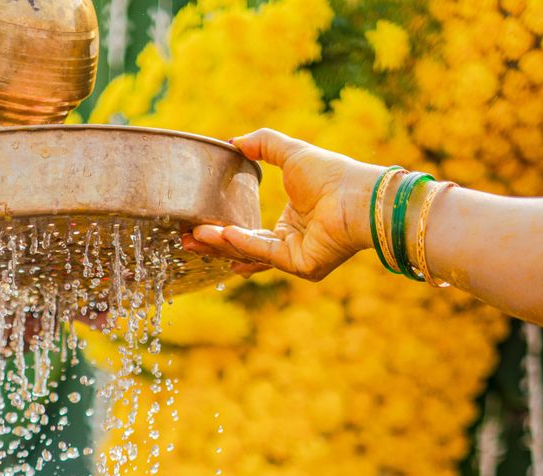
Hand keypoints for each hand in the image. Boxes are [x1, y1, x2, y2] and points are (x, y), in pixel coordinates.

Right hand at [184, 129, 378, 282]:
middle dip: (213, 245)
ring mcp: (294, 260)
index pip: (247, 233)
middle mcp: (289, 246)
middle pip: (243, 248)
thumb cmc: (332, 174)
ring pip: (250, 254)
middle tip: (185, 239)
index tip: (196, 226)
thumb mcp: (290, 153)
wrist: (357, 192)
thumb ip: (263, 145)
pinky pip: (267, 254)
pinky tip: (222, 234)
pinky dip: (244, 244)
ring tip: (194, 238)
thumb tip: (234, 141)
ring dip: (222, 246)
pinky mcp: (301, 266)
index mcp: (288, 227)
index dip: (222, 230)